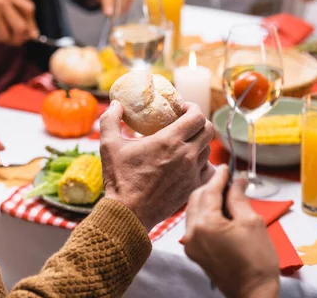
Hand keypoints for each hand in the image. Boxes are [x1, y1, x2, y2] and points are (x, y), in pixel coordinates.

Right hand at [99, 101, 214, 231]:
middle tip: (186, 122)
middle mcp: (186, 155)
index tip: (182, 108)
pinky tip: (190, 162)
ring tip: (185, 142)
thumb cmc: (120, 178)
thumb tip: (115, 104)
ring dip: (200, 142)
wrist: (129, 213)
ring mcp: (192, 173)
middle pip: (208, 130)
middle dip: (199, 122)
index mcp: (170, 141)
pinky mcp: (192, 188)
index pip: (197, 116)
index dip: (192, 108)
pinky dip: (203, 163)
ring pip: (208, 150)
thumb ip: (110, 120)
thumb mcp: (109, 145)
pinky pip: (208, 170)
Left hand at [183, 166, 279, 297]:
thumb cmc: (257, 260)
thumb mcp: (251, 222)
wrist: (253, 293)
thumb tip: (236, 181)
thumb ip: (238, 198)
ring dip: (207, 199)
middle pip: (197, 198)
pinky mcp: (194, 251)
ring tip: (225, 193)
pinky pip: (195, 224)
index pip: (209, 191)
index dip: (219, 177)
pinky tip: (219, 210)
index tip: (226, 167)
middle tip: (227, 179)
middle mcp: (191, 232)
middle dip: (211, 186)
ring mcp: (191, 243)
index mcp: (205, 224)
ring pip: (194, 210)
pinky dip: (205, 213)